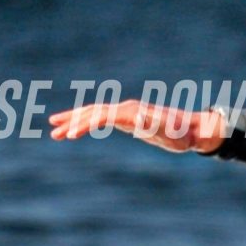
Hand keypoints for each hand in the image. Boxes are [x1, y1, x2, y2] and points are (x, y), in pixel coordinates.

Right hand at [45, 99, 228, 153]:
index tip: (70, 136)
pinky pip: (101, 119)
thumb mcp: (172, 132)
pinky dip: (86, 123)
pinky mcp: (127, 119)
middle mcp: (126, 109)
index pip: (101, 116)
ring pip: (94, 114)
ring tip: (55, 131)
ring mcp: (126, 113)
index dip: (85, 125)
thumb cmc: (182, 134)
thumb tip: (141, 116)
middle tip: (53, 132)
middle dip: (72, 121)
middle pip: (93, 112)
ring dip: (74, 121)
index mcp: (132, 112)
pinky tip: (76, 131)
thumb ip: (158, 124)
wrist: (192, 130)